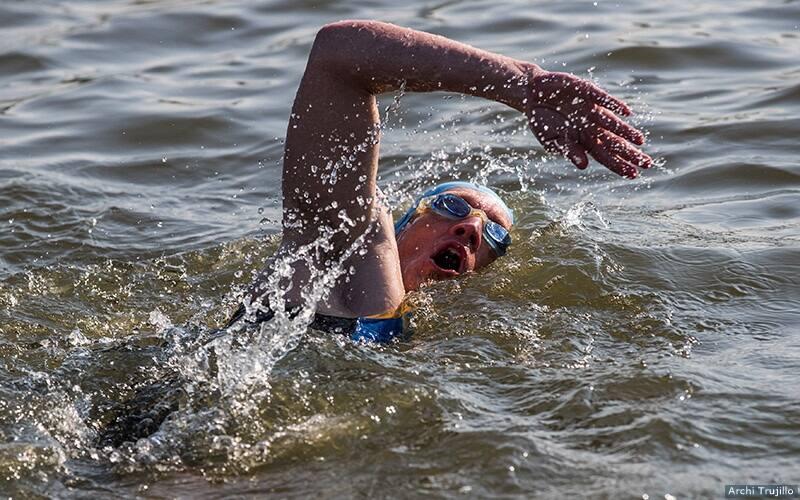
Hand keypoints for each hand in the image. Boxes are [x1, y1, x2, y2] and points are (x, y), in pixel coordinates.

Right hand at [523, 67, 650, 177]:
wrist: (532, 93)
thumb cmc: (541, 119)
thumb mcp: (551, 140)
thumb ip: (568, 151)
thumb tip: (584, 166)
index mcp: (583, 140)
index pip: (605, 155)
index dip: (619, 165)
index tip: (633, 175)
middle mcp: (591, 126)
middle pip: (613, 142)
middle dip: (629, 153)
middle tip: (647, 164)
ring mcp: (590, 109)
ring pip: (611, 123)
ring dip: (625, 131)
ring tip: (639, 141)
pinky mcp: (586, 92)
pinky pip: (602, 99)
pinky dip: (613, 105)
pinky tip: (626, 113)